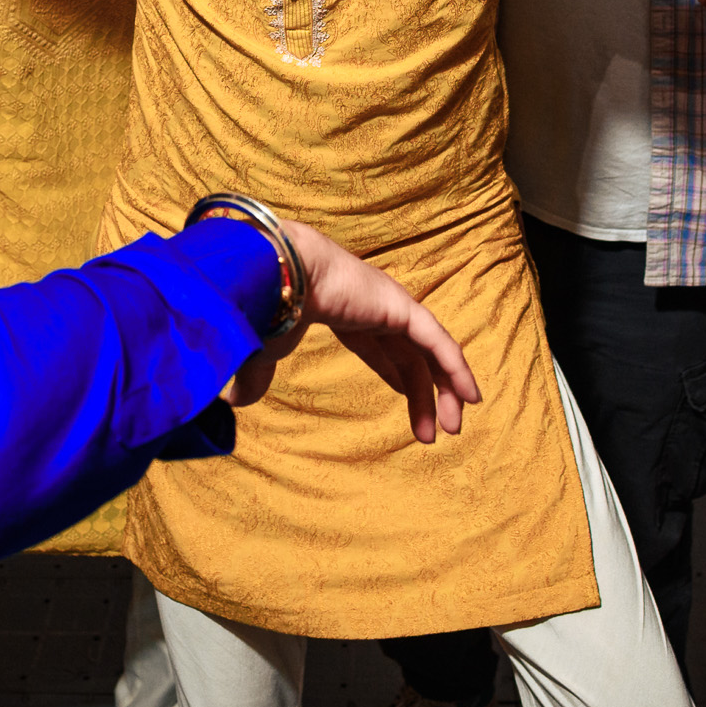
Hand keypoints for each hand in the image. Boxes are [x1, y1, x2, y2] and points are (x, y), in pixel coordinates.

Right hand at [222, 218, 482, 445]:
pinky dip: (457, 369)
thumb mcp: (267, 347)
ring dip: (444, 390)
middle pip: (410, 356)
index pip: (382, 348)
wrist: (276, 273)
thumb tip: (235, 401)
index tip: (409, 402)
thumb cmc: (269, 304)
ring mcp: (392, 305)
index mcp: (348, 311)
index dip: (398, 377)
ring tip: (452, 428)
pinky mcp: (402, 307)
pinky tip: (470, 397)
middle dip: (424, 394)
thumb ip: (259, 374)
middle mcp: (376, 306)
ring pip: (431, 353)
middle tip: (433, 433)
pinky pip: (439, 344)